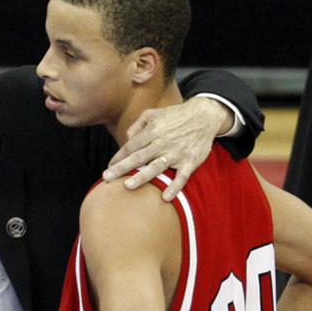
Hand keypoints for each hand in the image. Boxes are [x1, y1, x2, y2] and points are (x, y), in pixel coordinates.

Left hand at [102, 97, 227, 201]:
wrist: (205, 115)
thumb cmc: (175, 116)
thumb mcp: (153, 113)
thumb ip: (137, 125)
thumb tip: (127, 140)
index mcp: (152, 131)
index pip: (131, 146)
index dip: (118, 157)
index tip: (108, 167)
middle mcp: (163, 142)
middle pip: (139, 157)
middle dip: (121, 168)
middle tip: (107, 177)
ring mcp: (177, 153)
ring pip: (157, 166)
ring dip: (142, 176)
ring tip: (128, 186)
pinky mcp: (190, 161)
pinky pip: (182, 176)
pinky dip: (175, 186)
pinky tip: (165, 197)